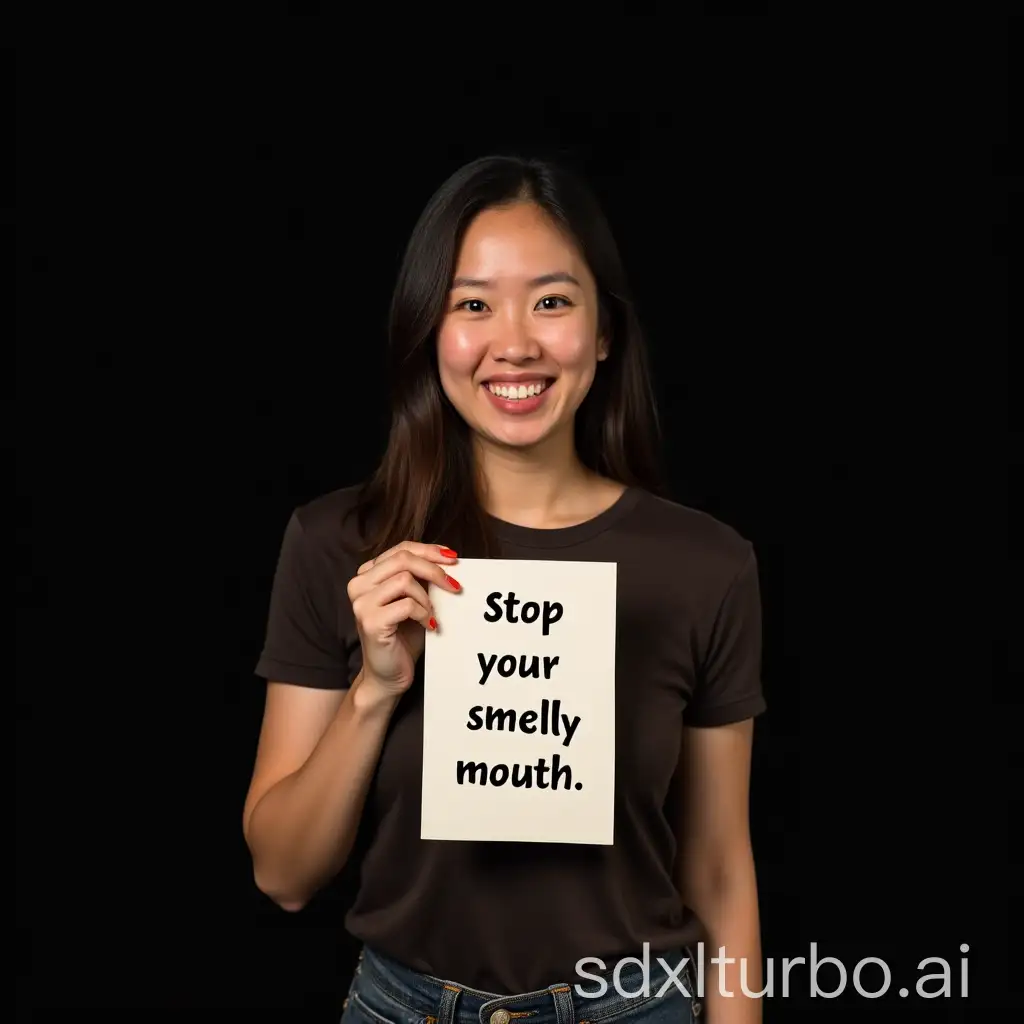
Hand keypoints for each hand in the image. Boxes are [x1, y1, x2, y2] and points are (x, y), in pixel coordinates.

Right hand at [346, 541, 460, 695]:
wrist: (388, 676)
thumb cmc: (403, 637)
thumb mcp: (413, 600)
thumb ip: (420, 578)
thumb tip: (448, 559)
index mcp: (367, 574)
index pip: (400, 549)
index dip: (429, 550)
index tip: (453, 558)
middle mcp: (358, 584)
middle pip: (402, 559)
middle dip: (434, 570)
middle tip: (455, 586)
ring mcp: (361, 603)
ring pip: (405, 580)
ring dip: (427, 597)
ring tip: (433, 614)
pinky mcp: (370, 621)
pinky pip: (407, 605)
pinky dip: (425, 614)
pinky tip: (430, 626)